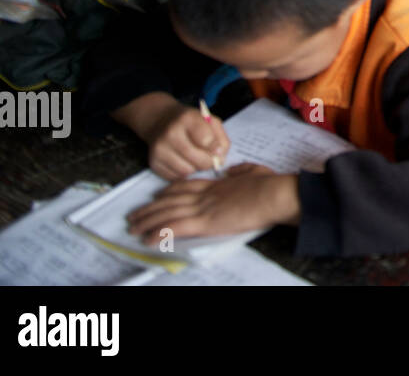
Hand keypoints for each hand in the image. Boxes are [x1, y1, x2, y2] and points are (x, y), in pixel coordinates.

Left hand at [126, 165, 299, 243]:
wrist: (275, 193)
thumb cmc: (271, 185)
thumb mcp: (255, 171)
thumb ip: (241, 171)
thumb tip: (232, 171)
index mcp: (217, 184)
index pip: (186, 185)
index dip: (169, 190)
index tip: (157, 195)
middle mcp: (206, 194)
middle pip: (170, 199)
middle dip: (150, 208)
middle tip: (134, 214)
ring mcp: (204, 207)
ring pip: (167, 213)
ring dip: (147, 220)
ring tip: (133, 228)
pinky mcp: (206, 221)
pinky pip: (176, 227)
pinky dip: (159, 232)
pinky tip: (147, 238)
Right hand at [136, 99, 230, 180]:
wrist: (161, 121)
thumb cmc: (191, 123)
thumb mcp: (210, 122)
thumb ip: (221, 139)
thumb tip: (219, 159)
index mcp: (187, 118)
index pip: (207, 140)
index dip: (215, 147)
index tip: (216, 147)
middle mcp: (170, 133)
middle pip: (199, 160)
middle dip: (208, 162)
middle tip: (208, 157)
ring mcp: (159, 149)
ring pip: (187, 171)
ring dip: (195, 168)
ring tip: (194, 158)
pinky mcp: (153, 163)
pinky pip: (175, 177)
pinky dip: (183, 173)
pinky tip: (182, 161)